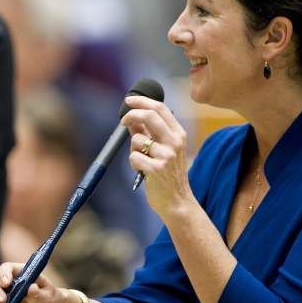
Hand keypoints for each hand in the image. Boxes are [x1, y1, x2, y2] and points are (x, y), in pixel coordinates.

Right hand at [0, 262, 80, 302]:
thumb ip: (38, 293)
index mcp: (23, 273)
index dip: (5, 274)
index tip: (6, 283)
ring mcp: (8, 295)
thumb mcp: (48, 296)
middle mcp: (12, 283)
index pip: (8, 269)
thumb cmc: (52, 299)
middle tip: (1, 301)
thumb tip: (31, 288)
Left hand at [121, 95, 195, 217]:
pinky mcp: (156, 169)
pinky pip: (133, 156)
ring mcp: (167, 155)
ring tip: (142, 160)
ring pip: (137, 139)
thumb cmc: (168, 174)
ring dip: (133, 148)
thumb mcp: (164, 149)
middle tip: (122, 121)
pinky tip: (142, 171)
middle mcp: (175, 142)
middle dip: (131, 115)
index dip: (142, 101)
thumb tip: (132, 118)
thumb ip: (149, 133)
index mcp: (179, 134)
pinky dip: (133, 162)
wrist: (178, 201)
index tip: (128, 100)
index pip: (160, 108)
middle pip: (149, 116)